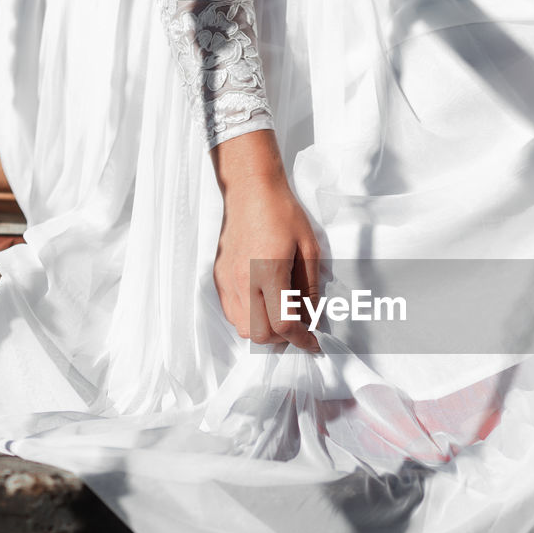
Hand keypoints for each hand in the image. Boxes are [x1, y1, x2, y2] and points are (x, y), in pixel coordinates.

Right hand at [211, 130, 321, 352]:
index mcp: (269, 271)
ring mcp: (227, 280)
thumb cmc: (282, 213)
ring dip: (264, 330)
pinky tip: (263, 303)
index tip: (314, 342)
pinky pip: (232, 314)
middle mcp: (243, 280)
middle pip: (260, 334)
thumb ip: (310, 287)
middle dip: (283, 338)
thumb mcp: (308, 248)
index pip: (284, 324)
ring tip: (281, 314)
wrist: (250, 190)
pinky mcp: (218, 278)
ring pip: (243, 328)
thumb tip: (314, 318)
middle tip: (299, 326)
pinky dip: (249, 318)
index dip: (302, 340)